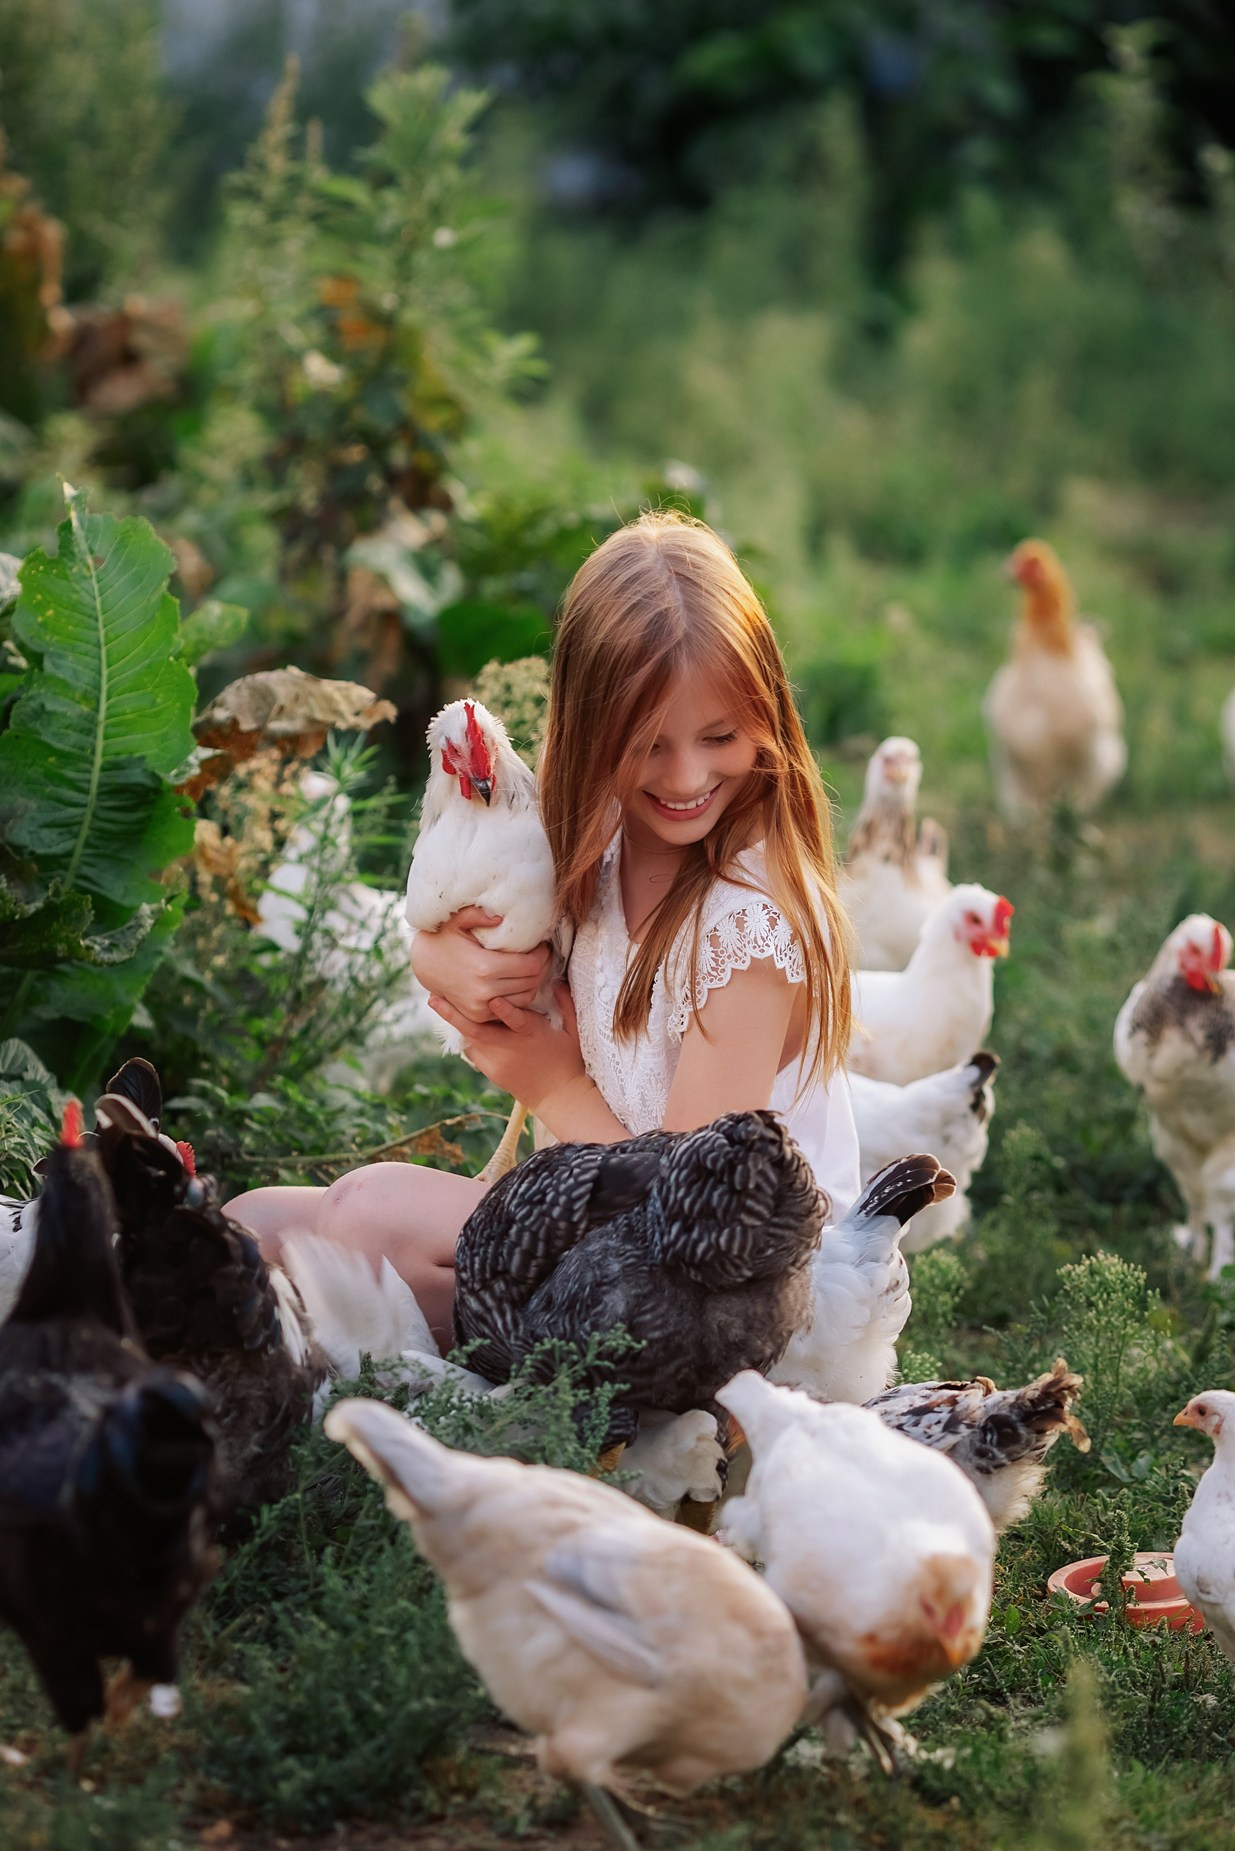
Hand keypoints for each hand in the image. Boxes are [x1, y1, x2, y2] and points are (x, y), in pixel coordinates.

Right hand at [411, 908, 550, 1023]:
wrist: (424, 965)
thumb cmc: (444, 937)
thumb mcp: (457, 920)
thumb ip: (478, 914)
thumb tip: (501, 917)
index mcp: (485, 967)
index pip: (531, 965)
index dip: (543, 955)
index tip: (542, 945)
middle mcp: (485, 991)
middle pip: (532, 982)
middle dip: (542, 967)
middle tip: (543, 954)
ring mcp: (482, 1007)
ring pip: (526, 998)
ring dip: (534, 983)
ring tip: (534, 967)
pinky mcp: (479, 1016)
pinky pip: (512, 1008)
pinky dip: (520, 995)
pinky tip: (521, 980)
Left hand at [427, 981, 586, 1112]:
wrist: (559, 1097)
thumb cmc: (568, 1060)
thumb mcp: (573, 1030)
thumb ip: (565, 1002)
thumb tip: (556, 978)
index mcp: (532, 1034)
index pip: (516, 1020)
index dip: (504, 1010)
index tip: (490, 998)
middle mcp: (510, 1048)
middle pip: (477, 1030)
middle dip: (453, 1013)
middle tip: (433, 996)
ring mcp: (497, 1063)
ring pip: (470, 1039)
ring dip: (455, 1021)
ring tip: (437, 1002)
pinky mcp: (491, 1072)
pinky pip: (473, 1051)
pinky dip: (466, 1036)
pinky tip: (456, 1022)